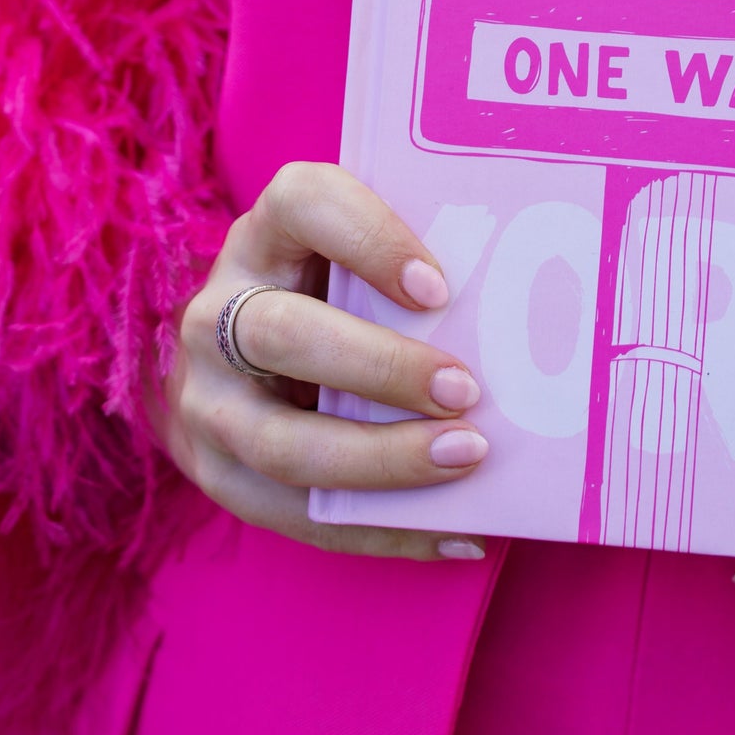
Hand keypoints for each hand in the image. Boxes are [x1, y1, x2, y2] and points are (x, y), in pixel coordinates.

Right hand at [158, 162, 488, 560]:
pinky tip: (454, 531)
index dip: (369, 240)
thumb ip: (415, 268)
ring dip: (380, 460)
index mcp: (266, 234)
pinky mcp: (216, 470)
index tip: (438, 287)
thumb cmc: (333, 294)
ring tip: (465, 460)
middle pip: (284, 334)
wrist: (236, 360)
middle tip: (465, 390)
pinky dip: (380, 530)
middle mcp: (218, 309)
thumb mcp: (356, 258)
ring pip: (281, 440)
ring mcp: (205, 396)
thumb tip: (529, 305)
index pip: (303, 203)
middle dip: (382, 368)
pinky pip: (294, 515)